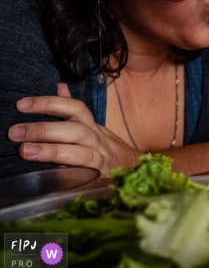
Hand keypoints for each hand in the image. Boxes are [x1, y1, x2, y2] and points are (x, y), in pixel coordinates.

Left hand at [8, 83, 140, 176]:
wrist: (134, 170)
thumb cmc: (106, 149)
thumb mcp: (93, 127)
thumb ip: (75, 111)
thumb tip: (60, 86)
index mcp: (92, 127)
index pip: (75, 108)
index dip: (50, 104)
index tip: (22, 105)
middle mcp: (97, 141)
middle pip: (75, 130)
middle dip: (44, 129)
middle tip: (15, 132)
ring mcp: (100, 161)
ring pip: (80, 153)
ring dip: (52, 151)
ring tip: (25, 151)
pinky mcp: (100, 180)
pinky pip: (85, 177)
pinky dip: (67, 176)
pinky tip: (46, 177)